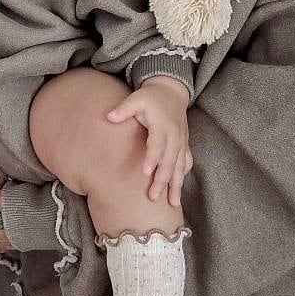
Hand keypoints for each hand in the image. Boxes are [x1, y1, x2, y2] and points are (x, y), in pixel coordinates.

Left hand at [107, 77, 192, 206]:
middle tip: (152, 197)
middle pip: (169, 162)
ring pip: (180, 166)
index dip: (152, 159)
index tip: (145, 173)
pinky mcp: (184, 144)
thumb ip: (124, 108)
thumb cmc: (151, 97)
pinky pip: (186, 162)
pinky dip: (183, 176)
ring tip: (172, 204)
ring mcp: (181, 141)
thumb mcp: (136, 98)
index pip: (157, 145)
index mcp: (162, 125)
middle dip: (162, 180)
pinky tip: (178, 189)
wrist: (172, 92)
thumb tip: (108, 116)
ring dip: (176, 185)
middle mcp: (175, 136)